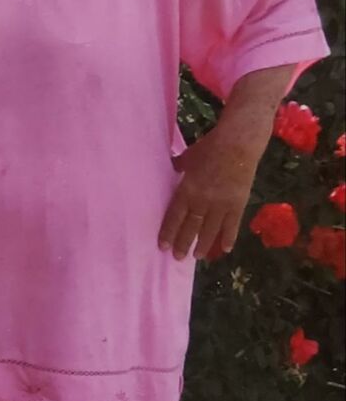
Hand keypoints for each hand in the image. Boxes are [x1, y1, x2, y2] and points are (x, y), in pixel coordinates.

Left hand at [158, 126, 261, 260]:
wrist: (238, 143)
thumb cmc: (210, 147)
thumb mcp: (188, 156)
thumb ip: (178, 167)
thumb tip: (170, 170)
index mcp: (188, 188)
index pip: (175, 215)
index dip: (169, 232)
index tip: (162, 246)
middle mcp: (203, 200)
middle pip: (191, 226)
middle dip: (183, 243)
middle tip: (177, 257)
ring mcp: (222, 204)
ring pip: (210, 230)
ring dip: (204, 245)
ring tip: (198, 256)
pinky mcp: (238, 204)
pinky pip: (232, 226)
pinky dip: (228, 238)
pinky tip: (225, 249)